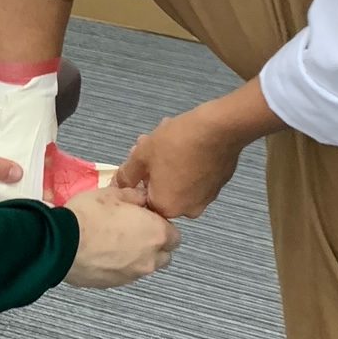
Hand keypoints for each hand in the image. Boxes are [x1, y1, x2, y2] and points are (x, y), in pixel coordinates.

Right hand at [64, 185, 180, 288]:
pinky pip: (124, 274)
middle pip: (163, 255)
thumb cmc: (89, 216)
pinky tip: (102, 253)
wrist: (61, 243)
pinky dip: (119, 266)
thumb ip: (135, 196)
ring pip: (144, 266)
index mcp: (156, 234)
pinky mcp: (113, 285)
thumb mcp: (114, 193)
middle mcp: (150, 259)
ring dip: (137, 256)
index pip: (175, 235)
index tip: (148, 218)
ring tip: (114, 242)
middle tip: (134, 230)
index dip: (161, 225)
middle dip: (154, 244)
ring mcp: (132, 275)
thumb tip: (142, 198)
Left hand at [116, 106, 243, 219]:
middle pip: (162, 189)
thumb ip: (127, 174)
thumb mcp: (143, 155)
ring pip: (179, 181)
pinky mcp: (219, 184)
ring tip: (167, 136)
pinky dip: (188, 163)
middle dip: (153, 167)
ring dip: (169, 163)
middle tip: (149, 143)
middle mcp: (188, 210)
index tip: (138, 159)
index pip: (145, 200)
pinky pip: (196, 177)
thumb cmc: (176, 144)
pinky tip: (186, 142)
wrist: (219, 128)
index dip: (139, 178)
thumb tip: (117, 185)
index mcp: (167, 208)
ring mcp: (207, 198)